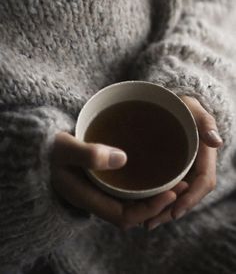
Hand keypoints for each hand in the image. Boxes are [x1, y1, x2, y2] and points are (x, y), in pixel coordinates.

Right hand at [50, 132, 177, 229]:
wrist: (40, 147)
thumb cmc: (50, 149)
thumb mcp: (65, 149)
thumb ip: (89, 154)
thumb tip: (122, 158)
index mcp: (87, 197)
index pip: (123, 216)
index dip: (149, 210)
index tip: (170, 193)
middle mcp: (96, 198)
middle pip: (133, 212)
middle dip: (159, 204)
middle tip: (182, 185)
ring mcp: (100, 190)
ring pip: (132, 201)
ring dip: (154, 195)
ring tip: (177, 179)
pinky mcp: (103, 180)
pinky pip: (127, 189)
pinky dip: (144, 185)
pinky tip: (156, 172)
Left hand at [144, 96, 223, 230]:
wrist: (175, 106)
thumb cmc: (184, 106)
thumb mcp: (194, 109)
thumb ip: (206, 123)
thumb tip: (216, 142)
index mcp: (205, 156)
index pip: (204, 182)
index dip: (191, 199)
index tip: (175, 212)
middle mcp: (196, 166)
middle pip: (189, 195)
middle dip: (173, 211)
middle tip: (150, 223)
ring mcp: (184, 169)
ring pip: (178, 195)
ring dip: (164, 210)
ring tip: (144, 222)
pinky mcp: (172, 168)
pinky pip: (169, 187)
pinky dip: (159, 199)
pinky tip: (143, 205)